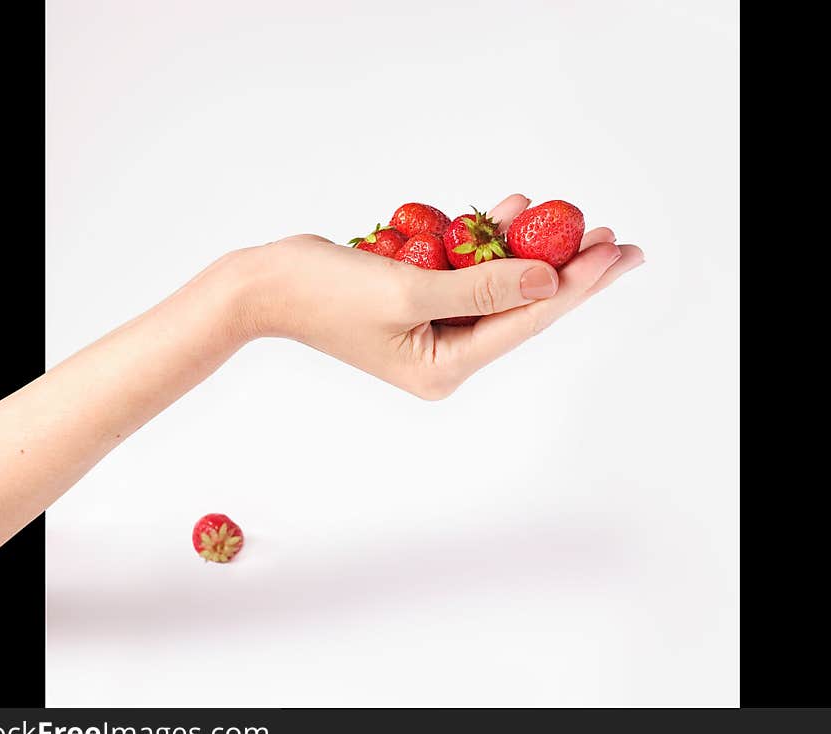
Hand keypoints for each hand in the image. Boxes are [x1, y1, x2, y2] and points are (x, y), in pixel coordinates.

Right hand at [234, 194, 643, 398]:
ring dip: (530, 251)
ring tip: (577, 221)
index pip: (524, 322)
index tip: (614, 253)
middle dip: (567, 272)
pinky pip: (467, 273)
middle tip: (619, 242)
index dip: (573, 285)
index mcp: (445, 369)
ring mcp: (433, 330)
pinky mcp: (421, 303)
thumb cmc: (326, 293)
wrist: (267, 285)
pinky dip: (486, 243)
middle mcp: (446, 356)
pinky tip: (516, 211)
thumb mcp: (410, 291)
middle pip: (520, 308)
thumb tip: (547, 277)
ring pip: (498, 286)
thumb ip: (482, 287)